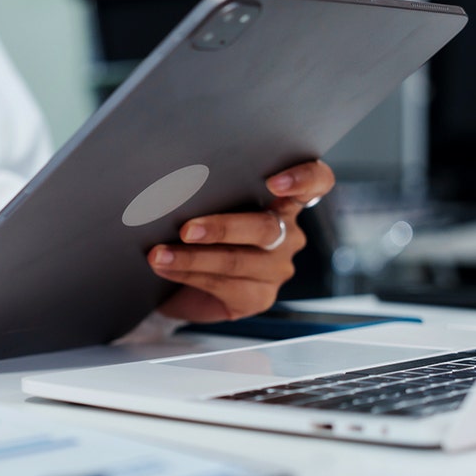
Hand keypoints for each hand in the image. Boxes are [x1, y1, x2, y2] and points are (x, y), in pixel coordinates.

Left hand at [148, 159, 334, 322]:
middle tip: (186, 229)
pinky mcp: (259, 297)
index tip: (274, 182)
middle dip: (221, 228)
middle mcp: (287, 234)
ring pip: (239, 260)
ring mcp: (276, 268)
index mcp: (283, 200)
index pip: (316, 182)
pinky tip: (167, 268)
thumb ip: (209, 192)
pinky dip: (189, 275)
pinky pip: (225, 286)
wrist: (179, 280)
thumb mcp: (206, 204)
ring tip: (159, 254)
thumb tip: (173, 183)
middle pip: (265, 227)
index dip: (303, 178)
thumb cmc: (197, 232)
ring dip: (192, 257)